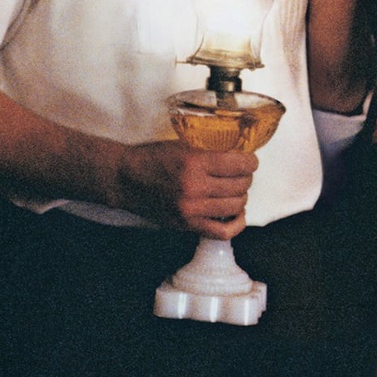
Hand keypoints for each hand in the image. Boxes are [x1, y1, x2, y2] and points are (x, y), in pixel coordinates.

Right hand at [114, 141, 258, 238]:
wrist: (126, 179)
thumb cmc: (153, 158)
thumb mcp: (183, 145)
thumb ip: (209, 151)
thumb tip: (239, 154)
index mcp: (194, 162)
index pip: (238, 164)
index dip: (250, 161)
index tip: (250, 160)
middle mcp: (194, 188)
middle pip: (240, 185)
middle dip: (246, 177)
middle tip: (243, 173)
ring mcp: (191, 210)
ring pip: (235, 206)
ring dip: (241, 197)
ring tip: (236, 190)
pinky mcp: (187, 225)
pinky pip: (222, 232)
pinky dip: (236, 223)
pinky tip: (236, 213)